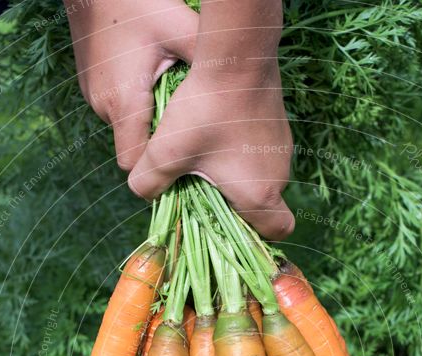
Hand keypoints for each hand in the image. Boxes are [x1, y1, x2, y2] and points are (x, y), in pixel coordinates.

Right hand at [65, 0, 197, 170]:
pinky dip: (135, 107)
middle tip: (188, 132)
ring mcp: (93, 97)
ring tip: (173, 103)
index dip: (156, 170)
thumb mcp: (178, 28)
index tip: (183, 161)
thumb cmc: (138, 2)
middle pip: (133, 150)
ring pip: (126, 131)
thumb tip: (239, 83)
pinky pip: (116, 111)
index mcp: (124, 104)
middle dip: (157, 148)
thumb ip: (206, 59)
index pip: (135, 166)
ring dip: (147, 124)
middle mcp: (103, 107)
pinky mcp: (90, 87)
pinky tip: (152, 84)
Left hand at [128, 61, 294, 240]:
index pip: (277, 231)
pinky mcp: (278, 126)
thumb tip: (140, 191)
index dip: (258, 234)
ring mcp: (281, 149)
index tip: (231, 224)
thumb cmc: (204, 110)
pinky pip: (261, 152)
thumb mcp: (166, 151)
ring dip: (237, 176)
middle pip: (263, 205)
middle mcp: (278, 175)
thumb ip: (148, 180)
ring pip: (261, 177)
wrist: (237, 54)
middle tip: (203, 190)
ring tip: (205, 157)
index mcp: (259, 192)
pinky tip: (217, 132)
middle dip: (235, 204)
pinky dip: (242, 152)